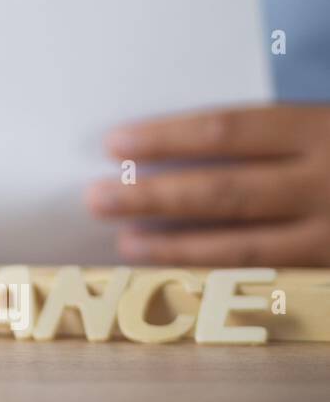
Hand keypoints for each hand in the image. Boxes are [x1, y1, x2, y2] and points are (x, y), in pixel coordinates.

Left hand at [85, 105, 329, 265]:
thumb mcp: (325, 122)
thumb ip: (270, 134)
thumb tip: (178, 142)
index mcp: (321, 129)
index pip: (225, 132)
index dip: (166, 138)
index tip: (113, 143)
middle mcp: (327, 182)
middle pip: (223, 190)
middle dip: (153, 196)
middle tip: (95, 197)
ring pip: (244, 245)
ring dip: (176, 245)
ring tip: (125, 240)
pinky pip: (272, 278)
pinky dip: (222, 277)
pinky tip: (182, 274)